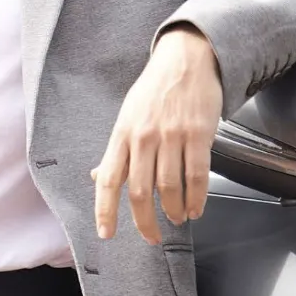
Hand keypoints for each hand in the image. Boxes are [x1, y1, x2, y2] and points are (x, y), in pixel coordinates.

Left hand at [92, 26, 222, 243]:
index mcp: (122, 134)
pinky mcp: (198, 134)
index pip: (107, 178)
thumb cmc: (155, 90)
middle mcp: (144, 136)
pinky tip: (195, 208)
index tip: (106, 233)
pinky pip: (197, 175)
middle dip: (144, 221)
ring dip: (174, 211)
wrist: (186, 59)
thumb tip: (97, 177)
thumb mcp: (127, 116)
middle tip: (150, 236)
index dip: (105, 210)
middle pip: (140, 190)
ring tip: (176, 219)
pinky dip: (197, 198)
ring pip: (170, 187)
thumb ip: (116, 150)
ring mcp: (172, 136)